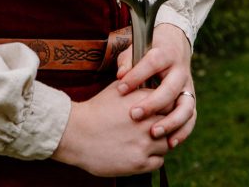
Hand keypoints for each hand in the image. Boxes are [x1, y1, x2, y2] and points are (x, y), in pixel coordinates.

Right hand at [52, 80, 169, 176]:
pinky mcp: (139, 163)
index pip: (170, 102)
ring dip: (160, 142)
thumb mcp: (117, 90)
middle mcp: (147, 121)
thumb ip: (137, 87)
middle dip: (166, 124)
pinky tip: (140, 151)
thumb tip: (151, 86)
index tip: (162, 110)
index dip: (167, 106)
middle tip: (156, 125)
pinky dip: (153, 158)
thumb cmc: (95, 110)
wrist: (76, 133)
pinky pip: (159, 162)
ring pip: (168, 143)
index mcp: (142, 100)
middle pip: (172, 123)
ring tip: (146, 139)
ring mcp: (144, 143)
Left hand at [115, 22, 196, 148]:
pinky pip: (191, 118)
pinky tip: (170, 143)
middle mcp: (180, 71)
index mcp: (165, 54)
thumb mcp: (136, 48)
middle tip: (134, 115)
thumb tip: (120, 76)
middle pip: (170, 89)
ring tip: (154, 133)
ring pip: (186, 107)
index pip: (151, 64)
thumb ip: (128, 61)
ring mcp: (188, 87)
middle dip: (153, 104)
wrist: (174, 45)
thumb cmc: (148, 50)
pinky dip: (183, 132)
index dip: (136, 76)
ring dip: (171, 122)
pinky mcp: (191, 100)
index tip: (120, 89)